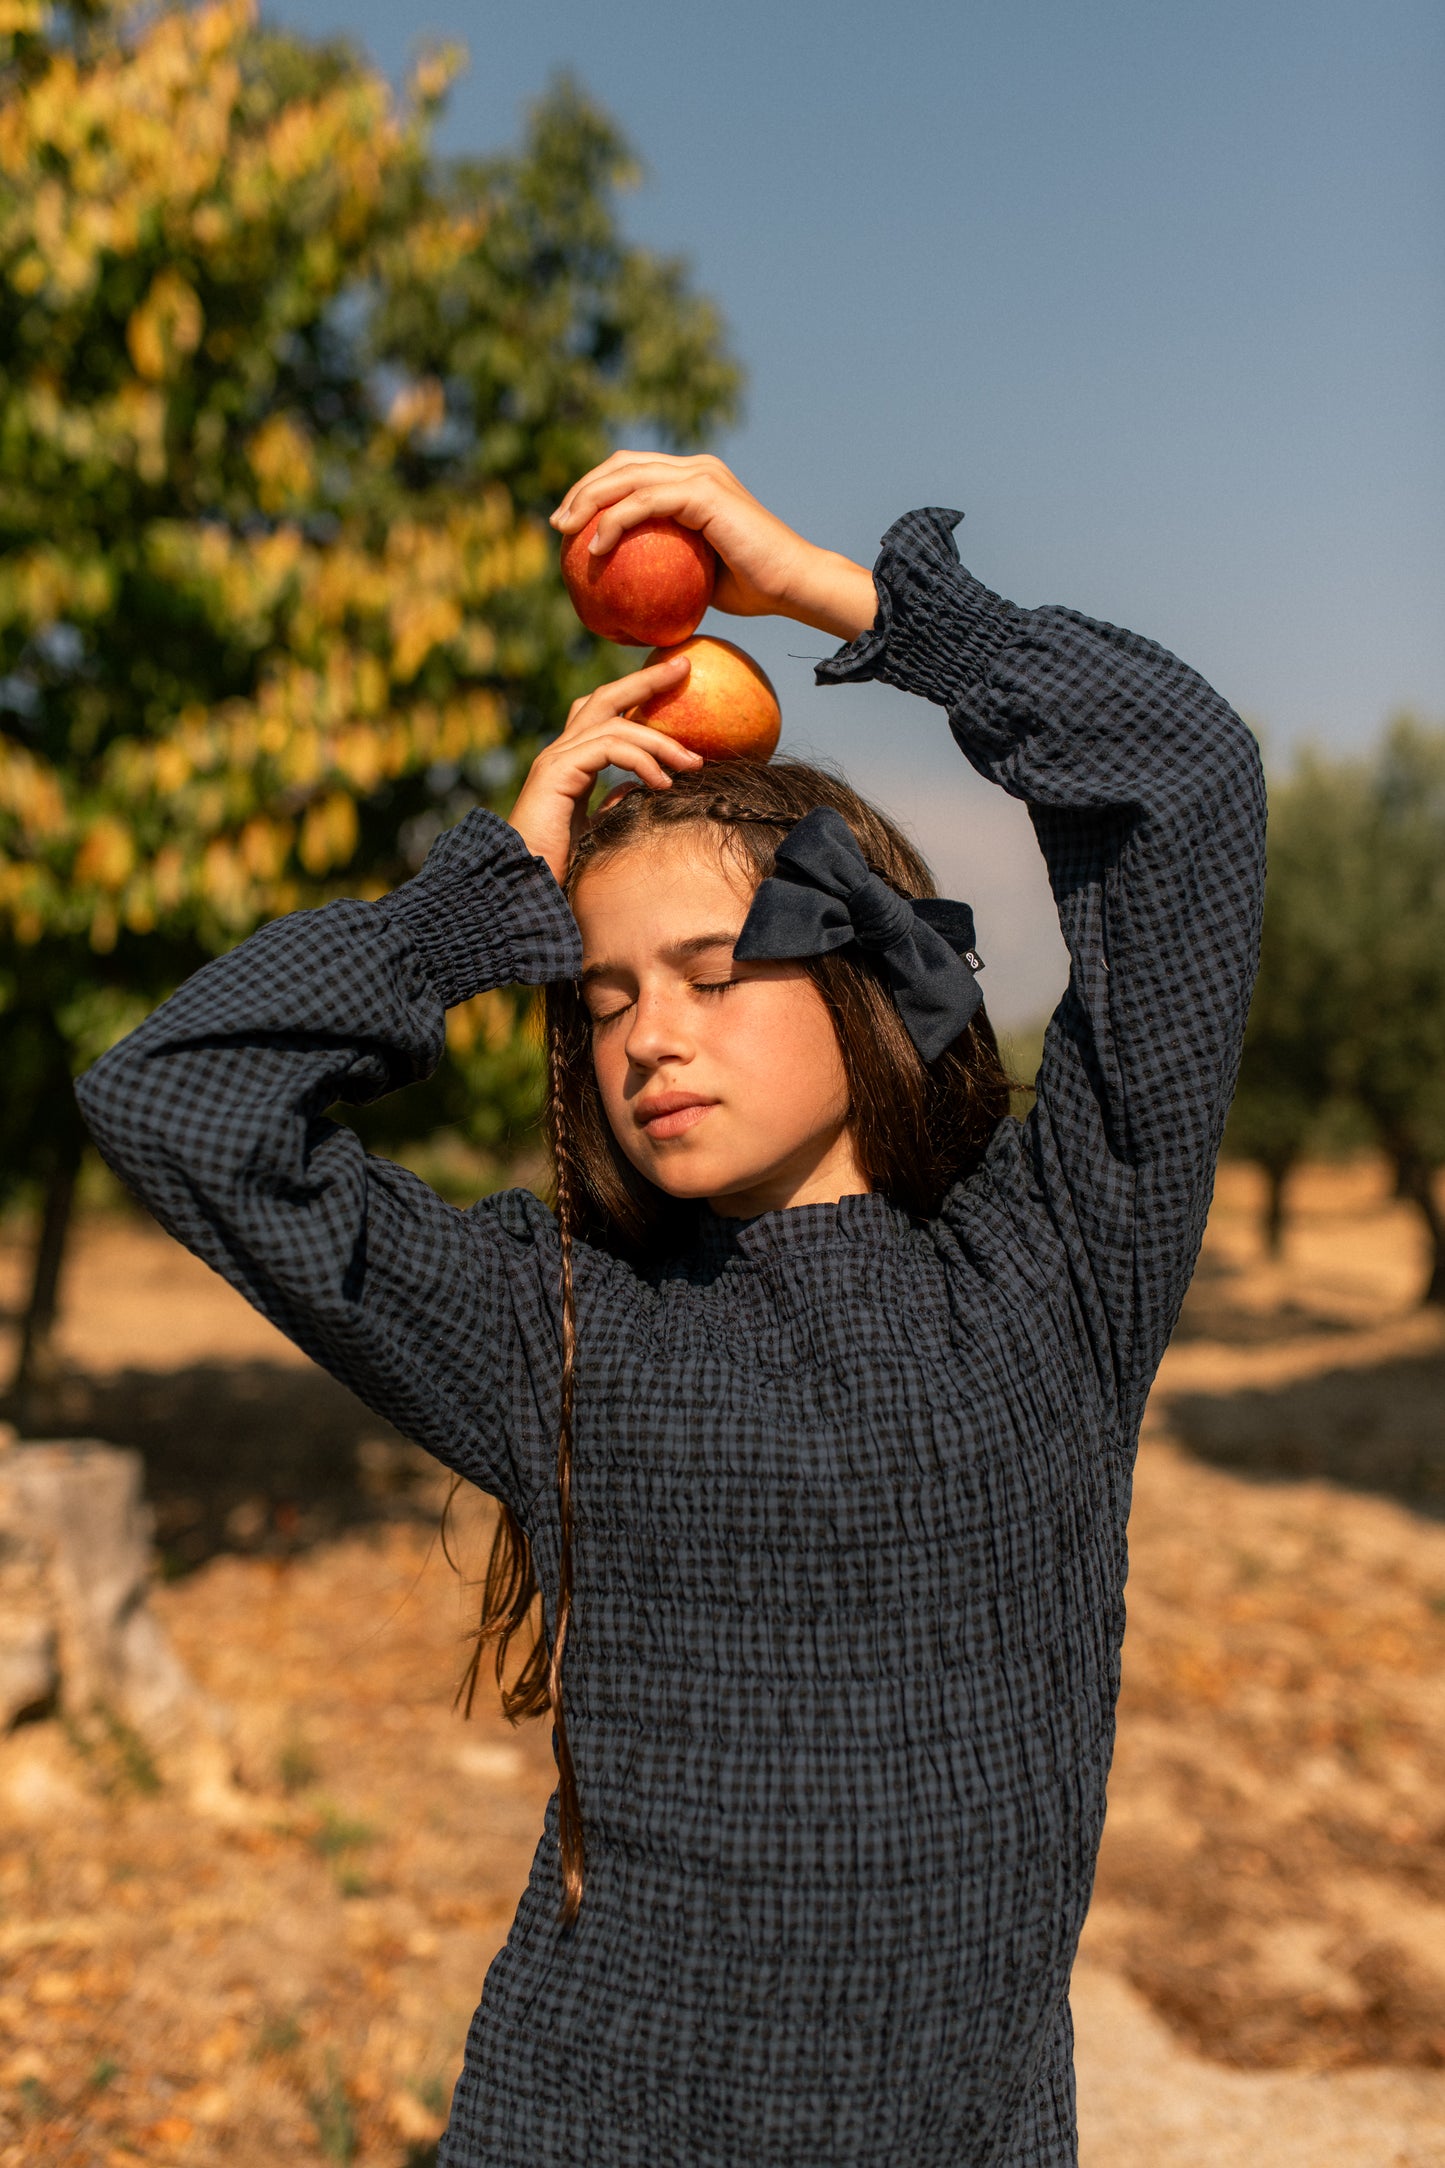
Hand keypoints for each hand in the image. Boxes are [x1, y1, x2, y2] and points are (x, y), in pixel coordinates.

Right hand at [507, 655, 703, 883]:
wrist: (523, 883)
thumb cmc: (558, 864)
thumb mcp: (596, 828)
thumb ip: (613, 803)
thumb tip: (638, 788)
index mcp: (571, 762)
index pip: (604, 713)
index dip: (636, 693)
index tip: (676, 682)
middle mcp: (561, 752)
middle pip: (605, 697)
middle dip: (646, 680)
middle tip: (683, 667)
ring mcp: (556, 759)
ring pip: (615, 724)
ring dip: (660, 740)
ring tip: (692, 763)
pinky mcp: (557, 772)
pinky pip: (609, 749)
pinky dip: (641, 761)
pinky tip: (663, 782)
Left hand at [550, 452, 876, 642]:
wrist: (792, 585)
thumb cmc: (751, 590)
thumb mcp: (695, 575)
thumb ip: (663, 566)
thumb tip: (621, 588)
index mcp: (694, 479)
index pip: (632, 470)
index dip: (595, 489)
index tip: (569, 524)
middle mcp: (696, 467)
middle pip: (622, 464)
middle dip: (582, 489)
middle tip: (557, 524)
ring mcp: (700, 475)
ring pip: (627, 476)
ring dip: (588, 501)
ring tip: (564, 531)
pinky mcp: (704, 492)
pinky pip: (645, 503)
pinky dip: (615, 522)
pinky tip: (594, 548)